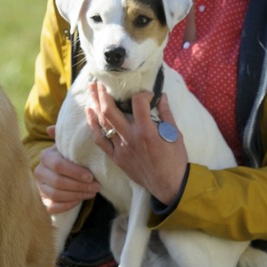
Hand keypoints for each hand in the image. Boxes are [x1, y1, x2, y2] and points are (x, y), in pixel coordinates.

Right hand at [34, 129, 99, 213]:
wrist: (63, 171)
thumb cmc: (69, 156)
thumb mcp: (69, 146)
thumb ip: (65, 136)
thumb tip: (50, 128)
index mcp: (45, 156)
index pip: (59, 166)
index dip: (75, 172)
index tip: (91, 176)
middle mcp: (38, 171)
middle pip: (58, 182)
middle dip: (80, 186)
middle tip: (96, 187)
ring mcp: (39, 187)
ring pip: (56, 195)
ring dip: (77, 195)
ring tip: (92, 193)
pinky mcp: (42, 200)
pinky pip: (52, 206)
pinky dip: (67, 205)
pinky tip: (79, 200)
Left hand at [87, 82, 188, 205]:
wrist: (169, 185)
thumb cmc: (175, 160)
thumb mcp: (175, 135)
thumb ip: (167, 114)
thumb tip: (162, 96)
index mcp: (147, 131)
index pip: (138, 103)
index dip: (142, 94)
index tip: (147, 95)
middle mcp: (131, 138)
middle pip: (110, 111)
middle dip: (103, 93)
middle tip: (100, 81)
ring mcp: (121, 149)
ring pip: (102, 123)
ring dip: (96, 104)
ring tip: (92, 90)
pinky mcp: (117, 158)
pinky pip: (100, 141)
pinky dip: (93, 126)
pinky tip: (90, 113)